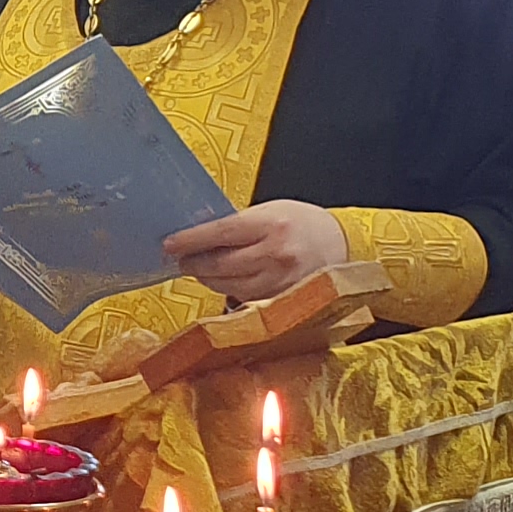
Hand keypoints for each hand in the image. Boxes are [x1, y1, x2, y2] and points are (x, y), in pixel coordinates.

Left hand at [161, 199, 351, 304]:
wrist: (342, 244)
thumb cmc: (304, 223)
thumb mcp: (272, 211)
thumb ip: (240, 223)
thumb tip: (201, 235)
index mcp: (272, 225)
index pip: (221, 234)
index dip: (191, 240)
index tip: (170, 244)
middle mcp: (277, 255)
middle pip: (221, 265)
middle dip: (195, 263)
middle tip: (182, 259)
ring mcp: (280, 281)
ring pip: (229, 286)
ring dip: (209, 279)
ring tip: (201, 269)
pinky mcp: (282, 300)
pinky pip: (244, 298)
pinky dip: (230, 289)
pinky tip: (226, 280)